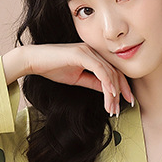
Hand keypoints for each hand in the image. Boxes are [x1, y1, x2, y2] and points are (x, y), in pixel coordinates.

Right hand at [2, 44, 132, 115]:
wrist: (34, 60)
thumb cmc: (53, 68)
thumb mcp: (77, 78)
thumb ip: (93, 82)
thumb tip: (107, 91)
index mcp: (93, 56)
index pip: (114, 71)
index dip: (123, 87)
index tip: (127, 101)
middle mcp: (93, 51)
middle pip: (115, 72)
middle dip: (120, 93)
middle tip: (119, 110)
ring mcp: (88, 51)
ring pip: (108, 73)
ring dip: (112, 93)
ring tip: (112, 108)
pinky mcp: (81, 54)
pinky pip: (99, 69)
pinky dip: (107, 82)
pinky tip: (110, 94)